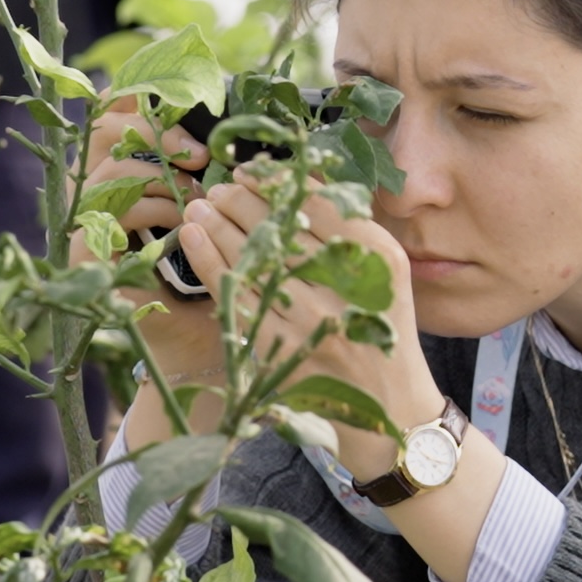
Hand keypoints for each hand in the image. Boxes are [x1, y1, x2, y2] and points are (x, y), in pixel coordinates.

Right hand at [81, 97, 220, 385]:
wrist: (198, 338)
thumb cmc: (211, 273)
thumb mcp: (213, 213)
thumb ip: (206, 171)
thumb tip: (222, 127)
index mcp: (124, 173)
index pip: (111, 115)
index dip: (134, 98)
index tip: (182, 108)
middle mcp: (98, 191)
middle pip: (100, 131)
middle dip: (150, 130)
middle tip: (198, 154)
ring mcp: (87, 222)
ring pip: (109, 172)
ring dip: (158, 176)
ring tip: (194, 198)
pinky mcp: (84, 254)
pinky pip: (108, 214)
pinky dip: (149, 210)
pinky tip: (179, 223)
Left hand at [172, 173, 438, 477]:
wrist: (389, 411)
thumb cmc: (381, 335)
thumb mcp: (384, 278)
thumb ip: (350, 233)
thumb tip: (293, 185)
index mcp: (379, 258)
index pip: (319, 202)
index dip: (277, 182)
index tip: (250, 171)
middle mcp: (347, 285)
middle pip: (281, 226)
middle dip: (241, 200)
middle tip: (220, 188)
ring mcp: (311, 319)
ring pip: (253, 256)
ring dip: (218, 225)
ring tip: (200, 207)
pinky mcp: (280, 347)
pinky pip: (235, 293)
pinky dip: (209, 261)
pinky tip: (192, 239)